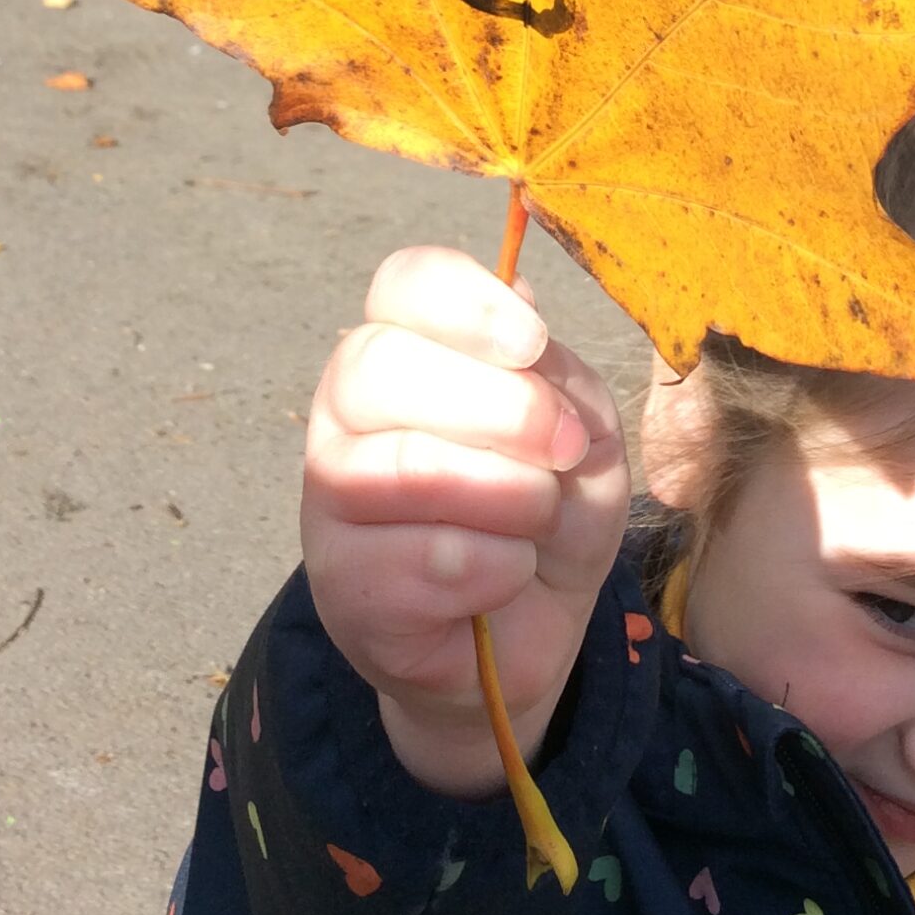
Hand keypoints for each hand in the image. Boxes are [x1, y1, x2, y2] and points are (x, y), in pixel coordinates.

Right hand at [301, 244, 632, 796]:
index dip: (468, 304)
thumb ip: (560, 379)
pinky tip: (504, 575)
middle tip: (563, 448)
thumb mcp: (584, 435)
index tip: (533, 343)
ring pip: (401, 468)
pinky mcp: (341, 585)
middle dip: (499, 408)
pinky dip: (495, 569)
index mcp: (409, 347)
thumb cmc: (547, 510)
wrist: (526, 632)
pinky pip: (422, 561)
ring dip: (505, 495)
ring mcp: (330, 500)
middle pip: (381, 367)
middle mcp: (348, 411)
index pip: (405, 283)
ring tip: (539, 517)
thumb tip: (523, 310)